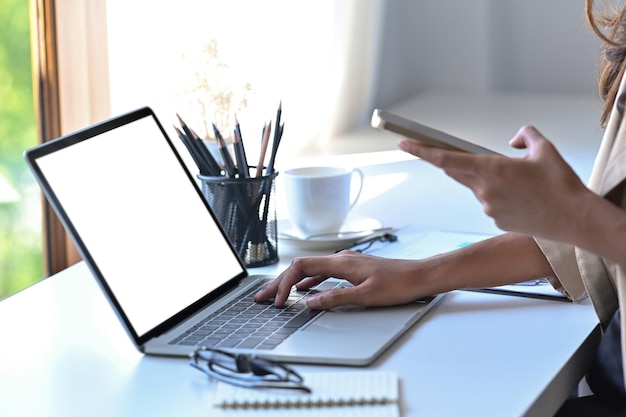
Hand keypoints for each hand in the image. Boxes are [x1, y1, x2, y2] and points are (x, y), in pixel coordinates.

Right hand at [254, 251, 430, 309]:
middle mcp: (341, 259)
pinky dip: (308, 281)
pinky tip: (306, 289)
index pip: (301, 267)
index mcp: (341, 262)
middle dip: (280, 282)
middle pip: (301, 267)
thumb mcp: (366, 296)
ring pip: (310, 270)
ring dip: (292, 282)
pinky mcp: (353, 269)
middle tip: (262, 296)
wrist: (420, 276)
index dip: (285, 284)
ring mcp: (346, 263)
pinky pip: (323, 272)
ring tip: (278, 294)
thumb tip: (311, 303)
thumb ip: (336, 299)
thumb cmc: (399, 284)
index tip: (278, 301)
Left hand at [398, 125, 592, 241]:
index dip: (421, 151)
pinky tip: (522, 197)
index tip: (404, 143)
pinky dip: (497, 195)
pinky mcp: (494, 219)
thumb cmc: (561, 184)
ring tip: (520, 183)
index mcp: (490, 168)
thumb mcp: (545, 148)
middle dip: (452, 162)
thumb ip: (525, 135)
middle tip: (451, 154)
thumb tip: (512, 140)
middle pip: (456, 171)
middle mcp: (483, 188)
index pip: (446, 158)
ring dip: (487, 180)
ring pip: (476, 186)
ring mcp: (487, 206)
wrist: (574, 219)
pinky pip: (488, 202)